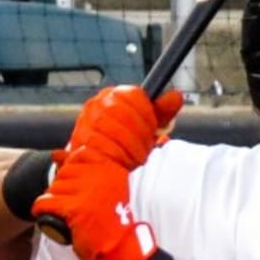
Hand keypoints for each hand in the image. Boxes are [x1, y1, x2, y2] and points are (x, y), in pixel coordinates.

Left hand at [31, 153, 158, 259]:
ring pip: (53, 188)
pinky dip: (42, 210)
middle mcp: (97, 174)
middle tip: (75, 206)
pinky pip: (46, 202)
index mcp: (106, 165)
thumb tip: (55, 155)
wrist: (119, 246)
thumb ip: (84, 169)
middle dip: (63, 190)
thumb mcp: (105, 186)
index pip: (75, 158)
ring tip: (70, 214)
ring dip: (55, 201)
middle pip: (62, 174)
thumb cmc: (112, 218)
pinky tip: (48, 215)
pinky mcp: (76, 207)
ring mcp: (86, 190)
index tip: (77, 187)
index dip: (71, 174)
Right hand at [65, 85, 184, 172]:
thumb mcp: (145, 125)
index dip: (149, 114)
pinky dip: (122, 158)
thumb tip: (176, 96)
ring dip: (134, 148)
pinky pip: (109, 149)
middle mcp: (96, 105)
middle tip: (146, 146)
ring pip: (120, 132)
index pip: (136, 96)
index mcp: (111, 95)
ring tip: (136, 156)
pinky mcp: (83, 144)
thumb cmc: (122, 141)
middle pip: (128, 114)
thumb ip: (161, 111)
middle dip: (142, 134)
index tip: (153, 128)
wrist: (95, 164)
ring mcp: (87, 123)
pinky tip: (124, 162)